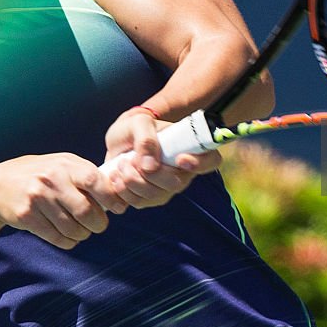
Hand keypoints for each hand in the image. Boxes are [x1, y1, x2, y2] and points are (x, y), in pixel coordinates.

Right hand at [0, 153, 126, 248]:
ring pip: (72, 228)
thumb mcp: (63, 165)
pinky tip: (67, 236)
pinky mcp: (27, 216)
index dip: (112, 198)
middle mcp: (52, 180)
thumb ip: (87, 175)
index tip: (118, 208)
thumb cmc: (41, 174)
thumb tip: (117, 194)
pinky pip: (56, 237)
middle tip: (98, 225)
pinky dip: (68, 242)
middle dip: (98, 223)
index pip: (96, 181)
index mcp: (66, 165)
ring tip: (81, 230)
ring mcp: (38, 198)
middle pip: (86, 211)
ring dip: (82, 234)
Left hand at [103, 107, 221, 208]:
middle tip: (129, 160)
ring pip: (154, 196)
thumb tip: (150, 166)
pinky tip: (115, 177)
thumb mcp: (139, 122)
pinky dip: (122, 192)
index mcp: (189, 150)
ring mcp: (165, 189)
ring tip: (120, 165)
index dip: (200, 163)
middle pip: (175, 184)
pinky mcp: (147, 199)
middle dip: (150, 174)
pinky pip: (137, 203)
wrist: (120, 140)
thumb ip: (146, 138)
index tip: (180, 159)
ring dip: (132, 182)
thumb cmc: (135, 127)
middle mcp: (182, 173)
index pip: (211, 160)